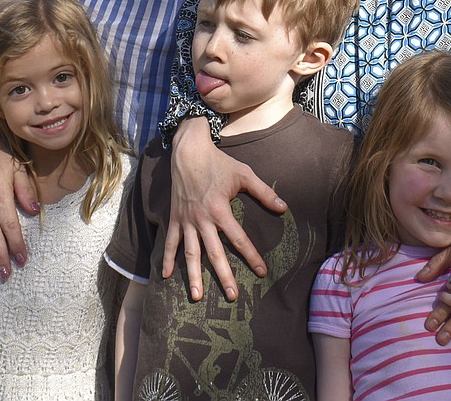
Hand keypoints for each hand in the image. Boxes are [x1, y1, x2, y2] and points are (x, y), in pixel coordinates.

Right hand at [163, 117, 285, 300]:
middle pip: (215, 253)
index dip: (252, 256)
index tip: (262, 272)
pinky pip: (170, 242)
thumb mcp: (244, 174)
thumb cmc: (219, 163)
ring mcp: (186, 220)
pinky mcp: (175, 218)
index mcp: (220, 209)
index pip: (239, 239)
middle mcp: (202, 219)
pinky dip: (167, 259)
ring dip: (193, 276)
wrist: (189, 152)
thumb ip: (264, 192)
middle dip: (224, 275)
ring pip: (191, 253)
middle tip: (232, 296)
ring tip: (196, 297)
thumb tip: (284, 208)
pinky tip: (166, 276)